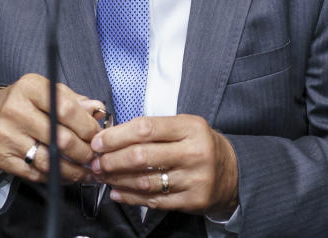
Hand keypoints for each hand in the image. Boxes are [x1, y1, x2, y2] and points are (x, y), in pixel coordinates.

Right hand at [0, 73, 105, 184]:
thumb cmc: (23, 103)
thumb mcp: (46, 91)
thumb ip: (73, 101)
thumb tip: (97, 110)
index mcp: (30, 88)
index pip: (66, 109)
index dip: (87, 126)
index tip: (96, 136)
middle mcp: (15, 110)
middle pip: (60, 138)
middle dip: (83, 152)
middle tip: (93, 157)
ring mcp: (6, 134)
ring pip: (48, 161)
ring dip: (73, 170)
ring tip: (84, 171)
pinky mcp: (0, 156)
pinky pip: (35, 174)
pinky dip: (54, 177)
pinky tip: (65, 175)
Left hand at [90, 114, 238, 216]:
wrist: (232, 173)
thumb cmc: (200, 145)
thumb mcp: (184, 126)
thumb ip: (154, 129)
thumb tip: (112, 136)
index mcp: (190, 128)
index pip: (146, 129)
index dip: (117, 136)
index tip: (98, 141)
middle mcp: (194, 153)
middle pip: (142, 156)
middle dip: (111, 160)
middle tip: (95, 162)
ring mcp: (194, 179)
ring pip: (145, 181)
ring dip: (117, 180)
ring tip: (102, 176)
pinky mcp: (192, 201)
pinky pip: (154, 201)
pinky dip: (130, 197)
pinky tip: (117, 192)